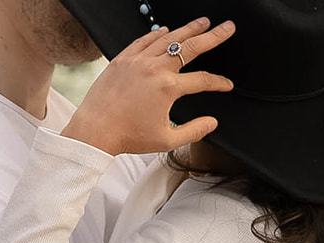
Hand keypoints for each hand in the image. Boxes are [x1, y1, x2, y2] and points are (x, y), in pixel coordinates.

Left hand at [62, 18, 234, 155]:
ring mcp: (138, 60)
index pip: (202, 81)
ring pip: (169, 38)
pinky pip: (144, 40)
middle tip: (226, 28)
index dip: (219, 83)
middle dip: (213, 36)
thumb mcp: (166, 140)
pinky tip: (166, 30)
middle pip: (191, 47)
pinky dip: (158, 34)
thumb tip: (212, 123)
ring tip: (202, 22)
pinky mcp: (124, 58)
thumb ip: (193, 131)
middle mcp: (154, 68)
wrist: (96, 129)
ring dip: (188, 29)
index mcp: (167, 88)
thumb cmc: (128, 136)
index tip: (227, 85)